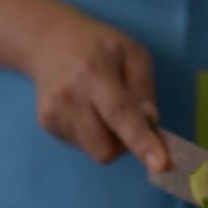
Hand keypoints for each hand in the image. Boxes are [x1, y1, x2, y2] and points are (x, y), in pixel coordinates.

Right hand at [28, 11, 167, 171]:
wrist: (48, 42)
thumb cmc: (98, 46)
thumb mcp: (132, 53)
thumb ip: (144, 87)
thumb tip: (150, 120)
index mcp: (95, 74)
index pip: (121, 113)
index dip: (141, 141)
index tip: (160, 165)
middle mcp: (70, 97)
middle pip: (106, 148)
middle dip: (125, 143)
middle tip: (127, 118)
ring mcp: (53, 114)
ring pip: (95, 152)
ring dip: (109, 139)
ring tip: (102, 108)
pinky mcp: (46, 125)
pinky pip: (82, 146)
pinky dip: (93, 135)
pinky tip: (86, 110)